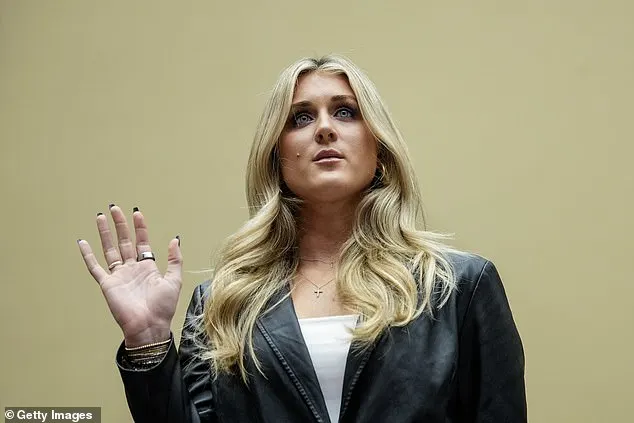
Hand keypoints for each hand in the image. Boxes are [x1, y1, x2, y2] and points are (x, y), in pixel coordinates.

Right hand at [77, 205, 181, 347]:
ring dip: (105, 234)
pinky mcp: (107, 284)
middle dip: (120, 225)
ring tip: (100, 217)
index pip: (142, 242)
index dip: (140, 228)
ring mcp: (119, 276)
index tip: (137, 213)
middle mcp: (132, 269)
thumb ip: (175, 259)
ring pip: (109, 250)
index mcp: (148, 268)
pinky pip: (95, 267)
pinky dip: (88, 255)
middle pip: (124, 242)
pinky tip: (82, 242)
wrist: (149, 326)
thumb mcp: (174, 280)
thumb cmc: (163, 307)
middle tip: (115, 208)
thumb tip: (175, 239)